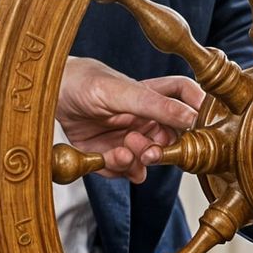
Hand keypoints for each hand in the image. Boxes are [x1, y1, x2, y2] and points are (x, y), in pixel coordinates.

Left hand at [55, 57, 202, 182]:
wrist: (49, 94)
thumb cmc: (84, 82)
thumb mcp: (121, 91)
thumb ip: (155, 105)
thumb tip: (192, 116)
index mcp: (153, 96)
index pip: (188, 100)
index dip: (200, 111)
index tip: (203, 127)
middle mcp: (145, 118)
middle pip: (172, 140)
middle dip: (163, 150)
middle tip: (150, 151)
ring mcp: (128, 138)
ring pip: (149, 160)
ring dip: (140, 161)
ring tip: (124, 151)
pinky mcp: (110, 154)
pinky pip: (124, 170)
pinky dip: (119, 169)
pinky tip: (110, 158)